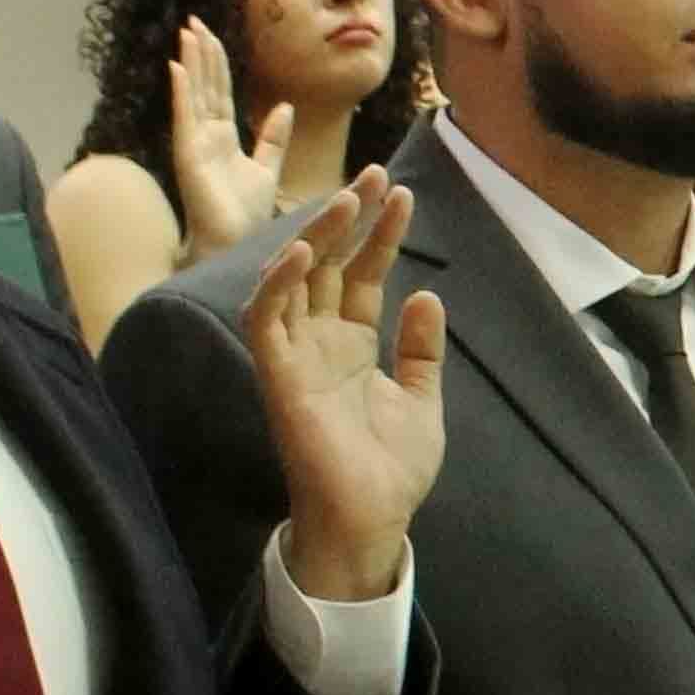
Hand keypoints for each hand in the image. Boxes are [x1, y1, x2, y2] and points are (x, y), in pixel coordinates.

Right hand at [167, 19, 294, 256]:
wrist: (234, 245)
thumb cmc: (245, 214)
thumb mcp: (267, 167)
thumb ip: (273, 138)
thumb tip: (284, 106)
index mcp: (222, 137)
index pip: (219, 91)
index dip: (216, 62)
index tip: (212, 33)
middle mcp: (204, 136)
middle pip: (203, 86)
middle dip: (200, 54)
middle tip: (194, 21)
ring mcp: (194, 144)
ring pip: (193, 94)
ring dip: (190, 63)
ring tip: (187, 32)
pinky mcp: (188, 156)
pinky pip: (184, 117)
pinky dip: (181, 91)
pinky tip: (177, 67)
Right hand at [249, 170, 443, 602]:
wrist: (372, 520)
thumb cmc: (390, 469)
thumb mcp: (423, 399)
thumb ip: (422, 350)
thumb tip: (428, 296)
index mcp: (351, 344)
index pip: (362, 274)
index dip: (379, 234)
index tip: (402, 193)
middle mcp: (319, 342)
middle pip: (328, 265)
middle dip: (348, 218)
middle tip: (374, 174)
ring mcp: (296, 357)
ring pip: (294, 280)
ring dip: (315, 237)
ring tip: (346, 199)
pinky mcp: (278, 377)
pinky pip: (266, 320)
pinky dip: (279, 284)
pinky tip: (303, 252)